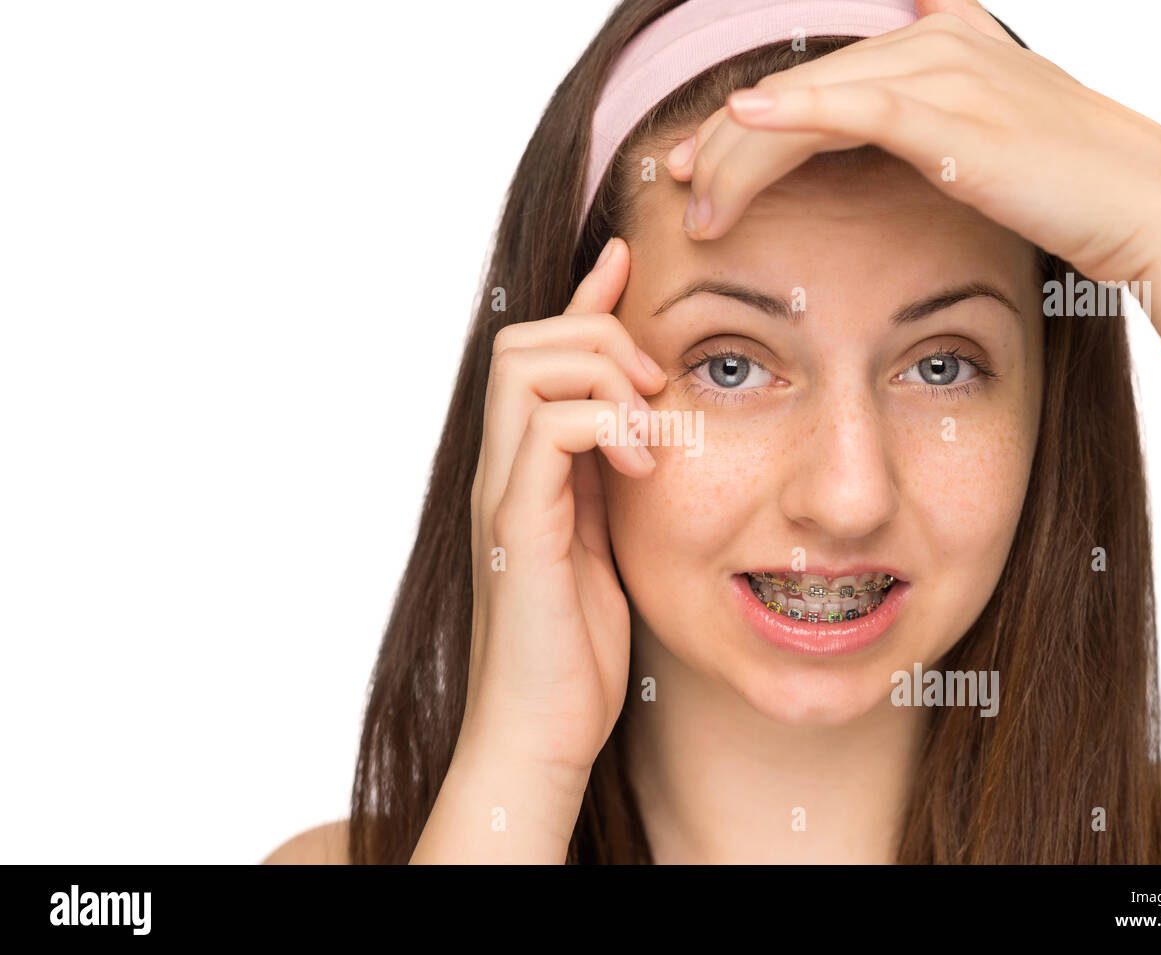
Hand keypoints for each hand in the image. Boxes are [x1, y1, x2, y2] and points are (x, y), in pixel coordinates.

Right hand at [459, 236, 665, 779]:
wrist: (541, 732)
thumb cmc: (577, 650)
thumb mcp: (608, 543)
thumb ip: (611, 479)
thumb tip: (642, 426)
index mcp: (527, 469)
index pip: (541, 354)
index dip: (584, 298)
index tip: (628, 259)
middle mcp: (503, 470)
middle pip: (523, 339)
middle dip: (598, 336)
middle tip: (655, 392)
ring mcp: (503, 495)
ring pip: (526, 367)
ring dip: (602, 376)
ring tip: (651, 431)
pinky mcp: (518, 527)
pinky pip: (549, 431)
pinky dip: (606, 426)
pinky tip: (645, 467)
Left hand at [666, 0, 1160, 283]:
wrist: (1145, 202)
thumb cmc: (1069, 184)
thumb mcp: (997, 134)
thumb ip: (943, 112)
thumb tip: (912, 93)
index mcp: (938, 44)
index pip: (817, 82)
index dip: (749, 124)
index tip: (696, 164)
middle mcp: (934, 43)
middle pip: (800, 88)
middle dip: (727, 140)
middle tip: (676, 183)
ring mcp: (944, 71)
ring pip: (812, 100)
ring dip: (744, 151)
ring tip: (698, 200)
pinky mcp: (954, 112)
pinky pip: (855, 108)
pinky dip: (795, 115)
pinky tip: (744, 124)